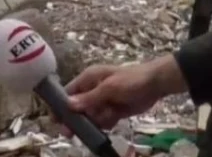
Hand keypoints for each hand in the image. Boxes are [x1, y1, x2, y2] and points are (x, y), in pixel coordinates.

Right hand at [64, 55, 186, 129]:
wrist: (155, 85)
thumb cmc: (131, 81)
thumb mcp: (109, 88)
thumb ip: (90, 98)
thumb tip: (69, 105)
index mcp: (89, 79)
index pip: (68, 92)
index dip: (61, 106)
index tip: (56, 120)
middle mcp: (93, 90)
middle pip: (77, 108)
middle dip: (77, 120)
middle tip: (71, 134)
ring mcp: (103, 101)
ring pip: (90, 117)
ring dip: (96, 121)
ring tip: (110, 114)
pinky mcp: (113, 111)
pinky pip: (103, 121)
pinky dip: (107, 123)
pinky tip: (115, 118)